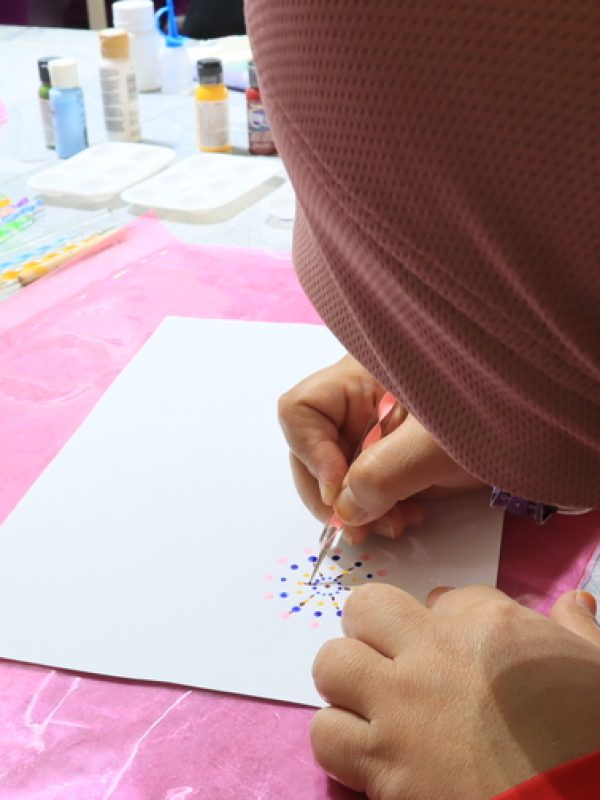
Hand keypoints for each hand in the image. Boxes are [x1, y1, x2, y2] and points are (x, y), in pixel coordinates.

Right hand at [278, 354, 481, 543]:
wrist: (547, 426)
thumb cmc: (497, 413)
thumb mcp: (437, 444)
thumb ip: (382, 475)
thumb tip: (345, 510)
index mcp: (361, 376)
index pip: (301, 410)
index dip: (310, 454)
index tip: (340, 492)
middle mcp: (360, 401)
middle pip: (312, 446)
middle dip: (332, 492)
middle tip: (357, 527)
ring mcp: (376, 429)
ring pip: (337, 473)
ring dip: (356, 509)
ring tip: (392, 526)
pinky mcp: (394, 455)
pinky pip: (366, 486)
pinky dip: (377, 510)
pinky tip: (405, 519)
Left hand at [311, 584, 599, 798]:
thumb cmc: (591, 740)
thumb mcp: (596, 671)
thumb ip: (575, 632)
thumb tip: (577, 602)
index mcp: (488, 626)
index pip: (442, 596)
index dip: (445, 620)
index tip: (456, 645)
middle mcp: (432, 656)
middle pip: (365, 607)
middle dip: (372, 626)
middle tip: (390, 654)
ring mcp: (399, 709)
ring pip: (332, 664)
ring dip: (347, 680)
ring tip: (369, 698)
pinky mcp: (382, 766)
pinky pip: (327, 734)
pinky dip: (339, 738)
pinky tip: (366, 748)